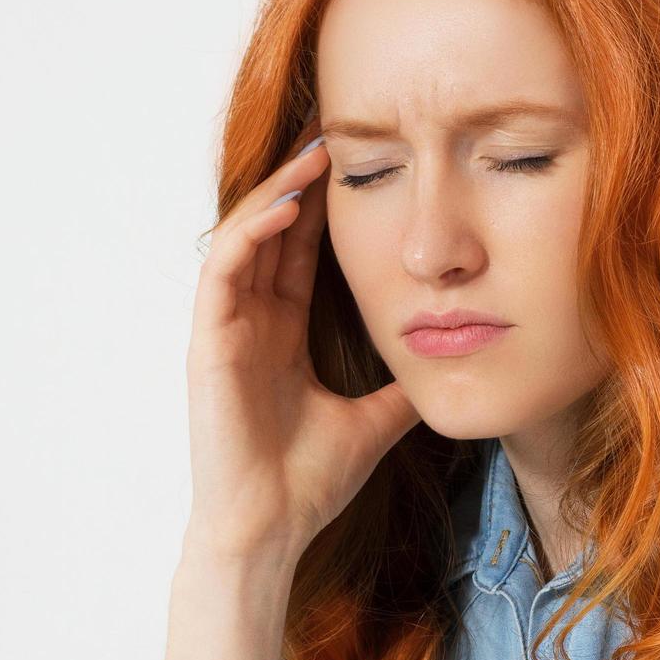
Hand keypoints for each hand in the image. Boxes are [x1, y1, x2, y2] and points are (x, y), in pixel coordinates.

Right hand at [183, 132, 420, 558]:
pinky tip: (283, 207)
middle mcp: (251, 322)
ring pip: (244, 237)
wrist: (271, 531)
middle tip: (333, 127)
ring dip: (275, 192)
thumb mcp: (372, 422)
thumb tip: (450, 371)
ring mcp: (226, 329)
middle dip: (299, 178)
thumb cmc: (307, 484)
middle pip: (272, 230)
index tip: (360, 160)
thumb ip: (400, 391)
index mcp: (281, 333)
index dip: (324, 204)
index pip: (301, 250)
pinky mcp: (208, 343)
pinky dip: (249, 233)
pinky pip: (223, 271)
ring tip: (313, 153)